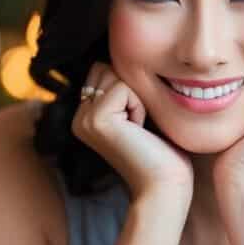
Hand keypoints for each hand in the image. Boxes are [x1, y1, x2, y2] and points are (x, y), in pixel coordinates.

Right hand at [72, 62, 191, 204]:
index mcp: (87, 115)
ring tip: (139, 129)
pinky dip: (139, 106)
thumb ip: (128, 90)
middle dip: (133, 90)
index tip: (140, 123)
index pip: (106, 69)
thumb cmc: (163, 155)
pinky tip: (139, 132)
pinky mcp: (95, 119)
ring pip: (115, 74)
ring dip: (137, 98)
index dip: (132, 87)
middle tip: (140, 127)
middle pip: (108, 67)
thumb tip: (127, 56)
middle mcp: (79, 116)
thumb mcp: (142, 114)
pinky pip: (123, 88)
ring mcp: (83, 118)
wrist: (164, 188)